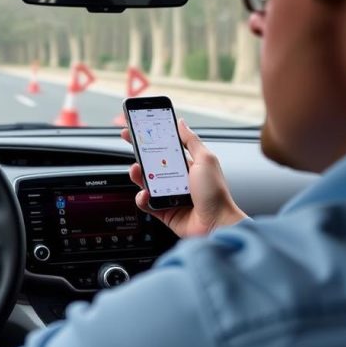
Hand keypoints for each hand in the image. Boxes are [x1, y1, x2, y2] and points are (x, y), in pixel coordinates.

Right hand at [121, 118, 247, 237]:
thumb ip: (191, 140)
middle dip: (140, 151)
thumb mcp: (206, 159)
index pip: (166, 147)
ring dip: (138, 174)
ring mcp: (169, 195)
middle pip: (152, 162)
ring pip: (146, 182)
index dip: (153, 137)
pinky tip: (145, 194)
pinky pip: (146, 203)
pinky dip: (142, 198)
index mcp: (188, 165)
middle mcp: (177, 179)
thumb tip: (180, 122)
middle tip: (129, 139)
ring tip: (136, 169)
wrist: (216, 223)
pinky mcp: (163, 211)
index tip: (140, 127)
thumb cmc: (216, 193)